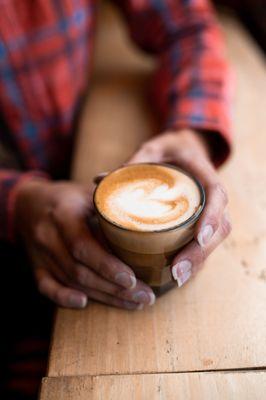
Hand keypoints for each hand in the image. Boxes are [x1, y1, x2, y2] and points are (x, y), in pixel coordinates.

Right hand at [14, 180, 154, 308]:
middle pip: (80, 271)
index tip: (132, 280)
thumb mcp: (87, 191)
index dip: (107, 265)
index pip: (83, 246)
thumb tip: (146, 211)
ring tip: (134, 303)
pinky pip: (47, 288)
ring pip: (71, 282)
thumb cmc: (67, 196)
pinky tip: (85, 304)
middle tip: (145, 297)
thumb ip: (111, 202)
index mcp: (63, 214)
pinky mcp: (37, 267)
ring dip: (103, 296)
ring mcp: (40, 254)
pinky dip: (64, 298)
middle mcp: (48, 236)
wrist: (28, 203)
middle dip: (115, 289)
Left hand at [128, 129, 230, 286]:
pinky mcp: (204, 221)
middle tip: (177, 271)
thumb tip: (100, 180)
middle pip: (220, 227)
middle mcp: (212, 195)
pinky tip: (177, 274)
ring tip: (176, 278)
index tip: (198, 237)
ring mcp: (211, 210)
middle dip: (200, 252)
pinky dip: (194, 259)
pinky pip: (206, 243)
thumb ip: (133, 163)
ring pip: (215, 239)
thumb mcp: (153, 148)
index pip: (217, 195)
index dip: (212, 217)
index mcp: (204, 173)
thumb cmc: (170, 149)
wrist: (188, 149)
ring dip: (198, 261)